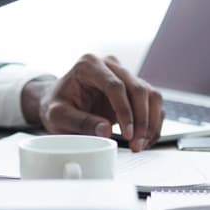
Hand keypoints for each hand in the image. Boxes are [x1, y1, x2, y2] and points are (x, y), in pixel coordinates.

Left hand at [21, 54, 163, 151]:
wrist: (59, 102)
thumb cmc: (56, 105)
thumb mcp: (58, 116)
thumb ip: (79, 122)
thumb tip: (106, 131)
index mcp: (89, 65)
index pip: (115, 85)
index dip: (124, 111)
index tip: (127, 133)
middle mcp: (110, 65)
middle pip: (137, 89)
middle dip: (142, 120)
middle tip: (136, 144)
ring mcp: (124, 74)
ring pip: (150, 95)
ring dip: (151, 122)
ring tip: (141, 144)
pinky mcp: (133, 88)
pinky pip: (152, 103)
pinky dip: (153, 123)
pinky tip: (145, 139)